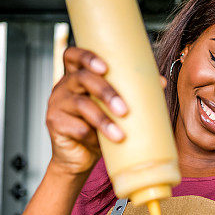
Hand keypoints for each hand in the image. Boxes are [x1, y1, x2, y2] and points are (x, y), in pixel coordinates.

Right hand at [46, 47, 127, 175]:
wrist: (80, 158)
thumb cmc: (99, 129)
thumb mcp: (113, 108)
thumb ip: (130, 93)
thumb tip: (160, 82)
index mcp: (77, 76)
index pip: (74, 55)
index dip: (88, 57)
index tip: (106, 68)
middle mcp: (64, 86)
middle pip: (83, 78)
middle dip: (106, 92)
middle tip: (124, 110)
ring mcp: (56, 104)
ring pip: (80, 104)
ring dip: (103, 120)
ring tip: (120, 135)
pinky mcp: (54, 123)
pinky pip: (76, 127)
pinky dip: (92, 137)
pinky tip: (100, 144)